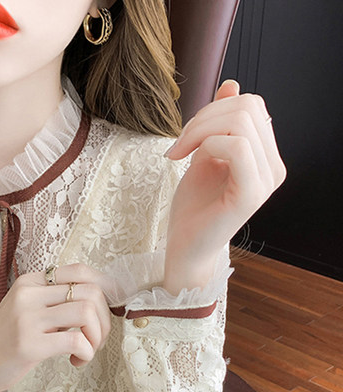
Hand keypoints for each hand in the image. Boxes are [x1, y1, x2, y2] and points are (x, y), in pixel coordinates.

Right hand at [0, 264, 111, 391]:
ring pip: (86, 312)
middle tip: (95, 339)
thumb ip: (54, 302)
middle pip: (90, 291)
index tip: (107, 309)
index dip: (104, 289)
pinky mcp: (29, 344)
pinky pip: (76, 340)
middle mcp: (28, 294)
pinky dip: (86, 352)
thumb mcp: (27, 310)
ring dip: (97, 336)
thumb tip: (98, 301)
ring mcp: (27, 319)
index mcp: (30, 282)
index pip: (80, 271)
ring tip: (86, 350)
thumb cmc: (5, 341)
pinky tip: (76, 361)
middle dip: (104, 319)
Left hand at [164, 79, 286, 293]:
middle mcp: (273, 167)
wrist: (185, 247)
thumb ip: (218, 124)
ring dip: (200, 130)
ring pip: (242, 122)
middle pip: (248, 107)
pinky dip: (208, 144)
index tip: (185, 135)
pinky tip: (190, 161)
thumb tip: (231, 84)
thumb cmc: (193, 208)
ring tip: (179, 152)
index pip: (251, 105)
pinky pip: (237, 147)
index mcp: (265, 156)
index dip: (213, 109)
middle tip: (178, 144)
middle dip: (204, 117)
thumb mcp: (203, 155)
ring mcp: (266, 181)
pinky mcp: (252, 194)